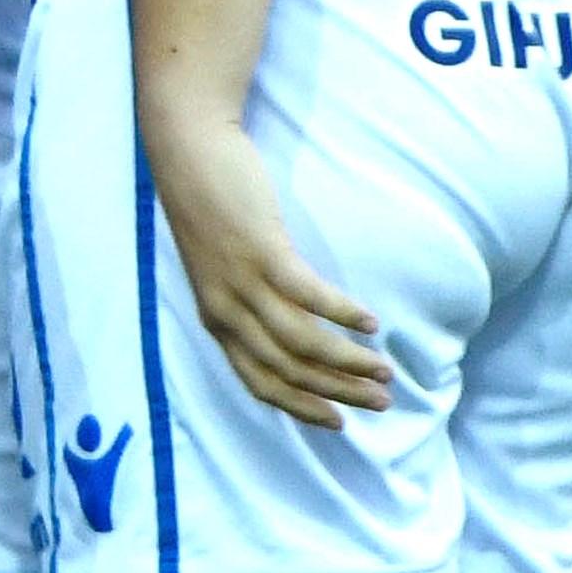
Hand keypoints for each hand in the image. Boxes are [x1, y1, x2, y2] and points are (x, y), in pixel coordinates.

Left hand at [144, 102, 387, 423]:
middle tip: (381, 401)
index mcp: (217, 320)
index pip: (260, 383)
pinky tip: (371, 324)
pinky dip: (342, 315)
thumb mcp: (219, 268)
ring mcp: (243, 284)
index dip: (302, 407)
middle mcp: (226, 311)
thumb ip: (248, 301)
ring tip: (385, 370)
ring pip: (302, 343)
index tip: (339, 421)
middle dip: (339, 392)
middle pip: (289, 371)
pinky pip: (310, 296)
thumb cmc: (209, 205)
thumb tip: (290, 325)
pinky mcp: (262, 252)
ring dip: (349, 363)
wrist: (186, 152)